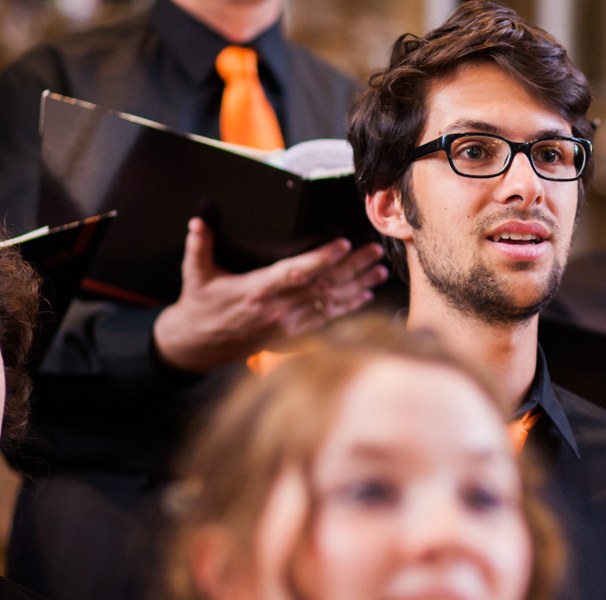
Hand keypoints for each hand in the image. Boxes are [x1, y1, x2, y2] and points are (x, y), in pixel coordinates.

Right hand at [154, 217, 387, 371]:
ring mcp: (286, 324)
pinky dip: (347, 307)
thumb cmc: (199, 307)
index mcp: (256, 290)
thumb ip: (199, 245)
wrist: (196, 347)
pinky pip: (325, 320)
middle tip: (375, 251)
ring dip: (357, 287)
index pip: (295, 272)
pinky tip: (365, 296)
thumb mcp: (195, 274)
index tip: (343, 244)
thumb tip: (198, 220)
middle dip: (352, 268)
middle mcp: (276, 309)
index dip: (321, 259)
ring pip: (329, 303)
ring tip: (380, 271)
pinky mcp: (291, 335)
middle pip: (322, 286)